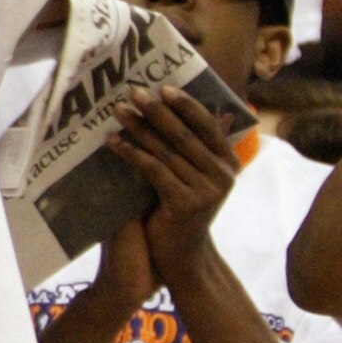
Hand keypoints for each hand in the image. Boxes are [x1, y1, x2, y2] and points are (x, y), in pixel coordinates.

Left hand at [107, 85, 242, 288]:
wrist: (179, 254)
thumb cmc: (180, 209)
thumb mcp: (192, 175)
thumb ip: (193, 146)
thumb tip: (188, 108)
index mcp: (229, 163)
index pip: (207, 126)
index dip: (185, 105)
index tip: (162, 87)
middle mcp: (223, 175)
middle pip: (184, 134)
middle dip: (156, 111)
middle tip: (133, 92)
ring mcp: (207, 190)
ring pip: (166, 150)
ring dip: (139, 127)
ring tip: (117, 110)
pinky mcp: (186, 204)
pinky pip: (153, 170)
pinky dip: (131, 153)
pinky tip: (112, 141)